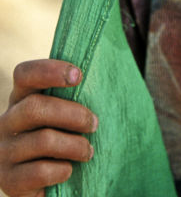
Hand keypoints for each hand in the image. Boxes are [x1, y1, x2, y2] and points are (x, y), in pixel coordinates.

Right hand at [0, 59, 97, 196]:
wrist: (43, 184)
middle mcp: (6, 122)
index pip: (25, 74)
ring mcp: (4, 151)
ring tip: (88, 151)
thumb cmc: (61, 138)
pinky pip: (41, 171)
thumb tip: (97, 79)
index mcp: (21, 98)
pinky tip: (68, 169)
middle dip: (73, 114)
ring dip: (75, 145)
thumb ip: (71, 98)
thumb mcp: (62, 115)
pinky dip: (62, 170)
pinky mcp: (9, 180)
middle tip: (94, 124)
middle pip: (34, 107)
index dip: (49, 71)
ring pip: (43, 140)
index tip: (78, 75)